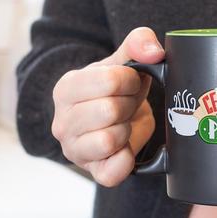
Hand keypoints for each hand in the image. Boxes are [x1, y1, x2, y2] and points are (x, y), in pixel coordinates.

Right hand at [51, 26, 163, 186]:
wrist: (115, 123)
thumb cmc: (115, 92)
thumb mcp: (122, 63)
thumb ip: (137, 44)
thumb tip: (154, 51)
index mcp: (66, 89)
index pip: (109, 80)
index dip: (130, 80)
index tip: (129, 84)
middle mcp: (62, 123)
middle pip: (110, 111)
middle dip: (128, 106)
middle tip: (126, 106)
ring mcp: (74, 150)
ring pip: (109, 140)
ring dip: (126, 130)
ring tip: (122, 124)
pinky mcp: (93, 173)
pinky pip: (114, 171)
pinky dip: (126, 159)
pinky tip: (124, 148)